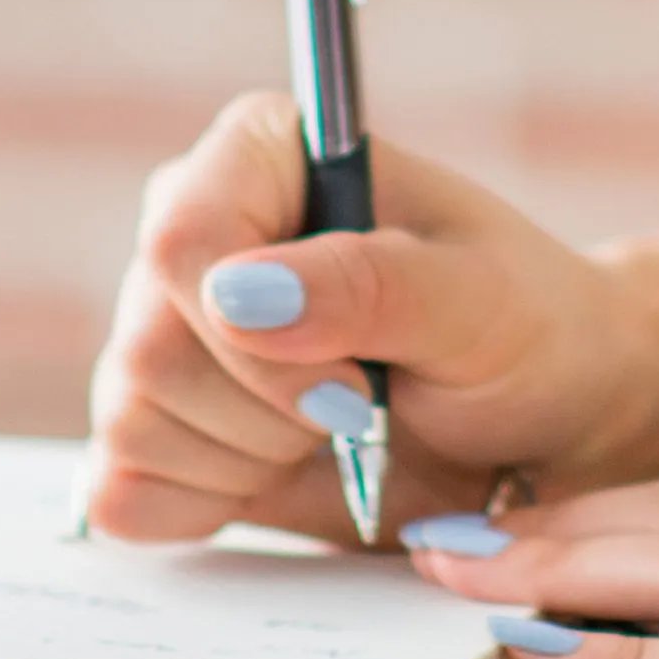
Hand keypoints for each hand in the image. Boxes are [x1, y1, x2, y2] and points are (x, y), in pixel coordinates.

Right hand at [83, 92, 657, 541]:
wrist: (538, 422)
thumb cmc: (523, 330)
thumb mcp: (477, 299)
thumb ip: (369, 284)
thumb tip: (237, 295)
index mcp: (261, 155)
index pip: (182, 238)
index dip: (258, 338)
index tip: (358, 382)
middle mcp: (195, 234)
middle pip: (150, 347)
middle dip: (269, 412)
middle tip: (365, 410)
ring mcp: (164, 330)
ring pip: (132, 421)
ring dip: (250, 459)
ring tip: (336, 432)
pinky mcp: (157, 426)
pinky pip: (121, 491)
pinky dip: (208, 504)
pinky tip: (283, 471)